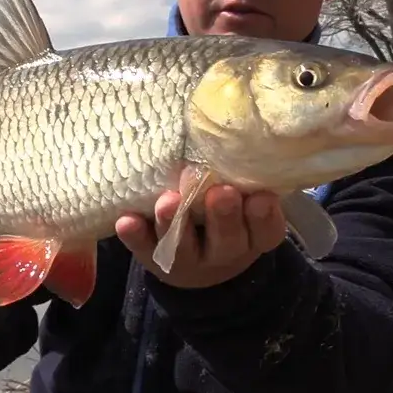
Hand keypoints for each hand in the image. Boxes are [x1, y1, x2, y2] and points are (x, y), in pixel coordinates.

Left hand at [115, 184, 287, 288]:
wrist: (200, 263)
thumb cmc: (226, 214)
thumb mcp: (246, 200)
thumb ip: (245, 175)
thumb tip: (240, 130)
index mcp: (253, 237)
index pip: (266, 231)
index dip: (264, 216)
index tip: (261, 197)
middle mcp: (225, 252)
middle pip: (228, 241)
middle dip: (223, 216)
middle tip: (220, 192)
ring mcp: (188, 259)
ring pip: (184, 247)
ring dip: (175, 223)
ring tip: (167, 201)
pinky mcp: (154, 257)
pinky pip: (144, 249)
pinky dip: (135, 236)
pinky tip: (126, 220)